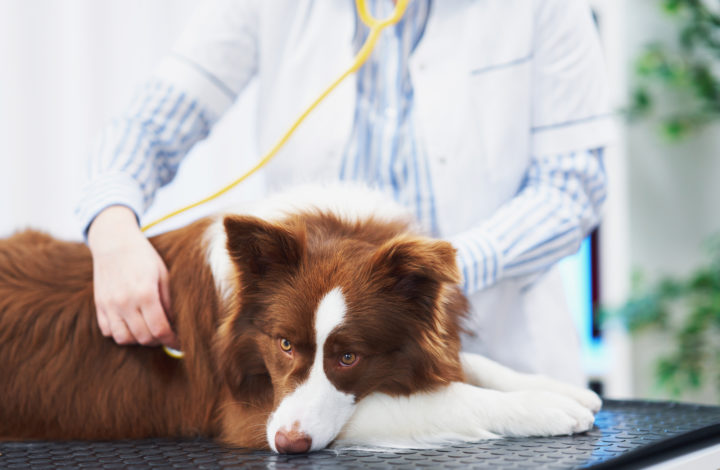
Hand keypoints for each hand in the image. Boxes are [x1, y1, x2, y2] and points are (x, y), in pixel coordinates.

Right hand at [87, 206, 179, 348]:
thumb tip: (176, 325)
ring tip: (149, 330)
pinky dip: (121, 333)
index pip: (160, 329)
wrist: (114, 242)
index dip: (172, 341)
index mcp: (145, 293)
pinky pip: (108, 331)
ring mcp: (108, 305)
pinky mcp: (98, 305)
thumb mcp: (163, 274)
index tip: (179, 343)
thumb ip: (169, 301)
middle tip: (167, 335)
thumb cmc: (144, 257)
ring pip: (124, 339)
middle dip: (159, 341)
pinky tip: (132, 324)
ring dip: (139, 339)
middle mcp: (125, 302)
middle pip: (143, 337)